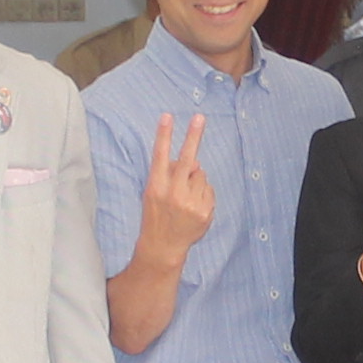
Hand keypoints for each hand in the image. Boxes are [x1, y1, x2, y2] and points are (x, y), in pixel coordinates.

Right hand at [132, 112, 217, 260]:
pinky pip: (209, 189)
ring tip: (185, 196)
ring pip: (201, 175)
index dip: (164, 135)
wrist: (163, 246)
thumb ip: (169, 175)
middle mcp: (173, 193)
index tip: (167, 116)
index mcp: (156, 186)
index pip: (160, 155)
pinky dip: (203, 193)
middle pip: (187, 158)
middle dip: (193, 136)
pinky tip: (193, 206)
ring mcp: (190, 203)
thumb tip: (193, 161)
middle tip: (200, 117)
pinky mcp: (204, 212)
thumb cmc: (157, 214)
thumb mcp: (154, 193)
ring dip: (196, 179)